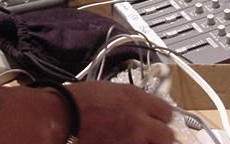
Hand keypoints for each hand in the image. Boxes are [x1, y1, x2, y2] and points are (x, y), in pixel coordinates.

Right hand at [0, 82, 173, 143]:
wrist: (62, 115)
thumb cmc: (79, 100)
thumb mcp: (110, 90)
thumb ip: (132, 100)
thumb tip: (142, 109)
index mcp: (136, 98)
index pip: (166, 111)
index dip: (163, 118)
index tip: (159, 121)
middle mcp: (138, 120)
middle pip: (167, 135)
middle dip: (161, 137)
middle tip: (152, 137)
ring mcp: (131, 139)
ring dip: (148, 143)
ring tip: (135, 139)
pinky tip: (121, 142)